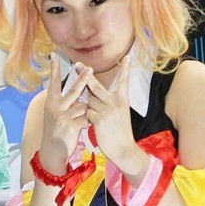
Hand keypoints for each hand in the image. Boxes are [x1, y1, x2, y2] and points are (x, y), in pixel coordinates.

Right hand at [36, 53, 92, 174]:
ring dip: (86, 112)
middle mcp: (55, 107)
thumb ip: (63, 102)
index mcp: (50, 102)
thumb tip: (75, 89)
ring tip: (79, 120)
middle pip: (73, 90)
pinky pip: (86, 118)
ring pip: (83, 106)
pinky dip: (87, 123)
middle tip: (90, 68)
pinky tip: (81, 128)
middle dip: (83, 79)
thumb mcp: (54, 114)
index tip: (53, 55)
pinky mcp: (70, 126)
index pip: (53, 82)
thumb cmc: (56, 130)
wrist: (52, 151)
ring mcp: (62, 116)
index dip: (54, 69)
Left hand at [85, 57, 147, 176]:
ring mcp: (107, 110)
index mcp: (122, 100)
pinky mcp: (99, 119)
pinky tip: (97, 125)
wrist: (124, 149)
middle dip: (85, 75)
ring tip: (100, 119)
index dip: (125, 69)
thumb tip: (91, 95)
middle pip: (96, 86)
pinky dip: (88, 118)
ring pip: (89, 102)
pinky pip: (87, 113)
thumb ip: (107, 103)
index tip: (128, 56)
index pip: (124, 81)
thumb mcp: (119, 114)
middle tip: (77, 64)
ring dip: (89, 108)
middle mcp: (115, 102)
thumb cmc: (120, 132)